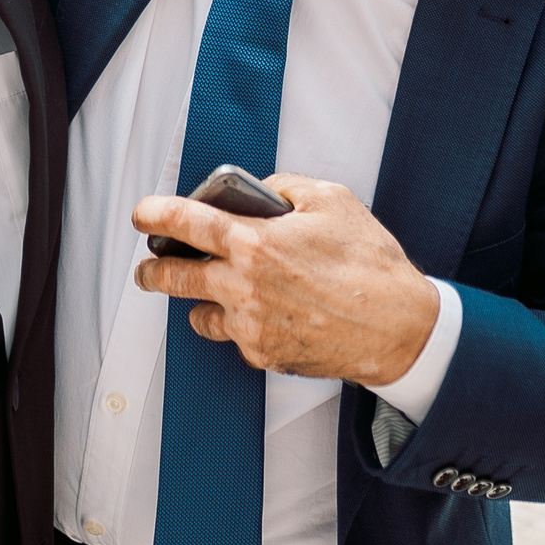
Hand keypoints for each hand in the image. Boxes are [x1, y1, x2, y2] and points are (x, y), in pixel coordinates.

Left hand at [131, 174, 439, 386]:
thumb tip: (261, 193)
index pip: (187, 223)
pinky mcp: (265, 355)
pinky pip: (236, 337)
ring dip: (201, 302)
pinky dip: (241, 325)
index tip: (143, 214)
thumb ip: (285, 188)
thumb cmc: (371, 264)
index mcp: (256, 244)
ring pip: (201, 315)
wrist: (401, 329)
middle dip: (154, 271)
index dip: (157, 215)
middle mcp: (244, 287)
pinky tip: (264, 313)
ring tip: (216, 291)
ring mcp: (251, 326)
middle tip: (149, 268)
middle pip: (175, 278)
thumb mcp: (332, 200)